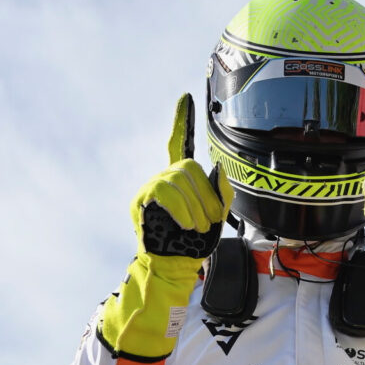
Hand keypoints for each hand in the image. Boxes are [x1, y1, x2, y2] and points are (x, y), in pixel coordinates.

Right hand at [131, 93, 232, 258]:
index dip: (183, 121)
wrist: (175, 266)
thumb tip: (216, 167)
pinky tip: (186, 223)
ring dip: (195, 205)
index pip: (182, 143)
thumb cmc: (195, 243)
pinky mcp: (142, 200)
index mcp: (183, 178)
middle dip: (205, 194)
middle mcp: (165, 177)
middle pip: (188, 166)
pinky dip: (180, 207)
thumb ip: (222, 192)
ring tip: (197, 226)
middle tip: (210, 220)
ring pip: (178, 179)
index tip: (186, 98)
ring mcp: (151, 187)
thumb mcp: (218, 216)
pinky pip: (164, 191)